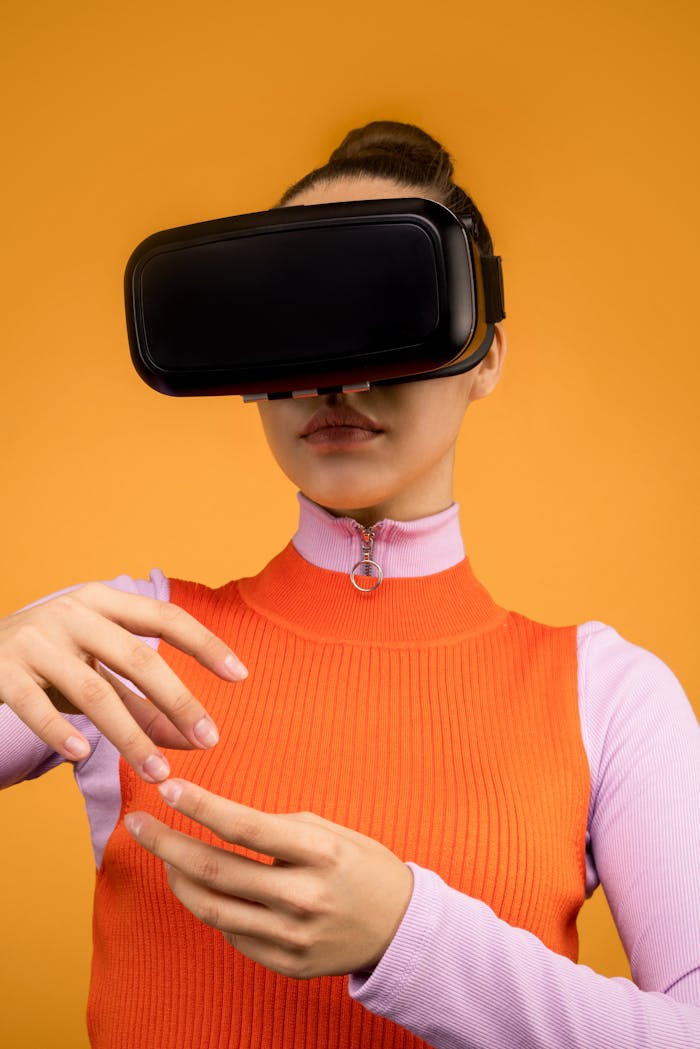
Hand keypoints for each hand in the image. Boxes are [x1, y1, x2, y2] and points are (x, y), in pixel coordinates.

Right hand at [0, 583, 246, 778]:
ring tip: (158, 772)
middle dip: (179, 701)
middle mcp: (73, 612)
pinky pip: (35, 705)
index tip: (242, 675)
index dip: (205, 644)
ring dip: (132, 736)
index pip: (165, 616)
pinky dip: (61, 731)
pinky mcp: (1, 670)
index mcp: (103, 601)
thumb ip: (142, 701)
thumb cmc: (48, 661)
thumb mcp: (96, 671)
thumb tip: (194, 738)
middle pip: (138, 656)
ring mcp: (35, 639)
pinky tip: (85, 755)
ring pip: (93, 692)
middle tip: (210, 740)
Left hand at [124, 779, 413, 978]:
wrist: (401, 929)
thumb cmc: (363, 867)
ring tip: (164, 856)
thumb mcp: (332, 832)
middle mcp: (303, 897)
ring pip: (212, 908)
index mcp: (319, 854)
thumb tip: (223, 824)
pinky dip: (212, 907)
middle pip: (215, 870)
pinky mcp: (287, 965)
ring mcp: (293, 937)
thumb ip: (279, 829)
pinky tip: (205, 889)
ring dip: (177, 878)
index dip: (202, 807)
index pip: (246, 828)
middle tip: (139, 823)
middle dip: (167, 844)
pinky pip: (232, 935)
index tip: (169, 789)